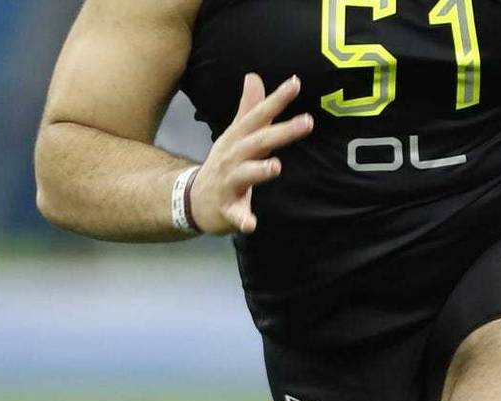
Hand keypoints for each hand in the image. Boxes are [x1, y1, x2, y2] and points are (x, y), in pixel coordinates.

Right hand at [188, 73, 313, 234]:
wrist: (192, 198)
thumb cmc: (223, 164)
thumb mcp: (234, 134)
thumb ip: (249, 108)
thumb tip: (254, 76)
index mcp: (238, 138)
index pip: (259, 115)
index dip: (277, 99)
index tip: (296, 83)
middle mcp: (233, 157)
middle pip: (258, 142)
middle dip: (281, 132)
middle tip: (307, 122)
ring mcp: (227, 183)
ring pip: (243, 175)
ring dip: (258, 171)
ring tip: (275, 167)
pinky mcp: (225, 209)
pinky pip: (234, 215)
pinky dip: (242, 219)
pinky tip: (251, 224)